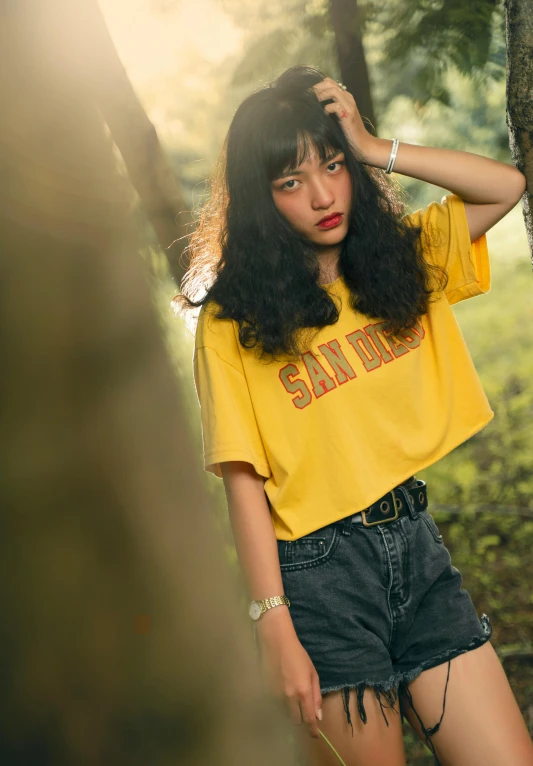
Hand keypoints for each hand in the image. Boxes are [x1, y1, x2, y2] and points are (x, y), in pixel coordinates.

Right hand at [258, 623, 322, 739]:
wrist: (277, 643)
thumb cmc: (298, 656)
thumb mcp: (313, 673)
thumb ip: (316, 696)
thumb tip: (318, 715)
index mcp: (304, 692)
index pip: (309, 719)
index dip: (312, 730)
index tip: (315, 736)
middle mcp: (290, 697)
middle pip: (296, 721)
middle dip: (301, 719)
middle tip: (303, 710)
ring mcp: (277, 695)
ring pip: (285, 714)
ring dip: (290, 711)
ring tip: (292, 697)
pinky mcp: (267, 692)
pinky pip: (276, 705)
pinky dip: (281, 703)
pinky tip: (283, 691)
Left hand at [311, 76, 373, 158]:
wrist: (362, 143)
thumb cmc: (348, 133)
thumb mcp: (338, 118)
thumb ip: (330, 109)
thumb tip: (313, 106)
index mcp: (345, 97)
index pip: (330, 83)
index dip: (317, 85)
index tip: (307, 93)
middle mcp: (348, 98)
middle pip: (330, 83)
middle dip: (316, 87)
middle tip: (306, 96)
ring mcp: (350, 105)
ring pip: (333, 91)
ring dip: (320, 95)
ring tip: (312, 102)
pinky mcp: (348, 115)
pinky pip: (335, 105)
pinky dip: (326, 109)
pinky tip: (323, 115)